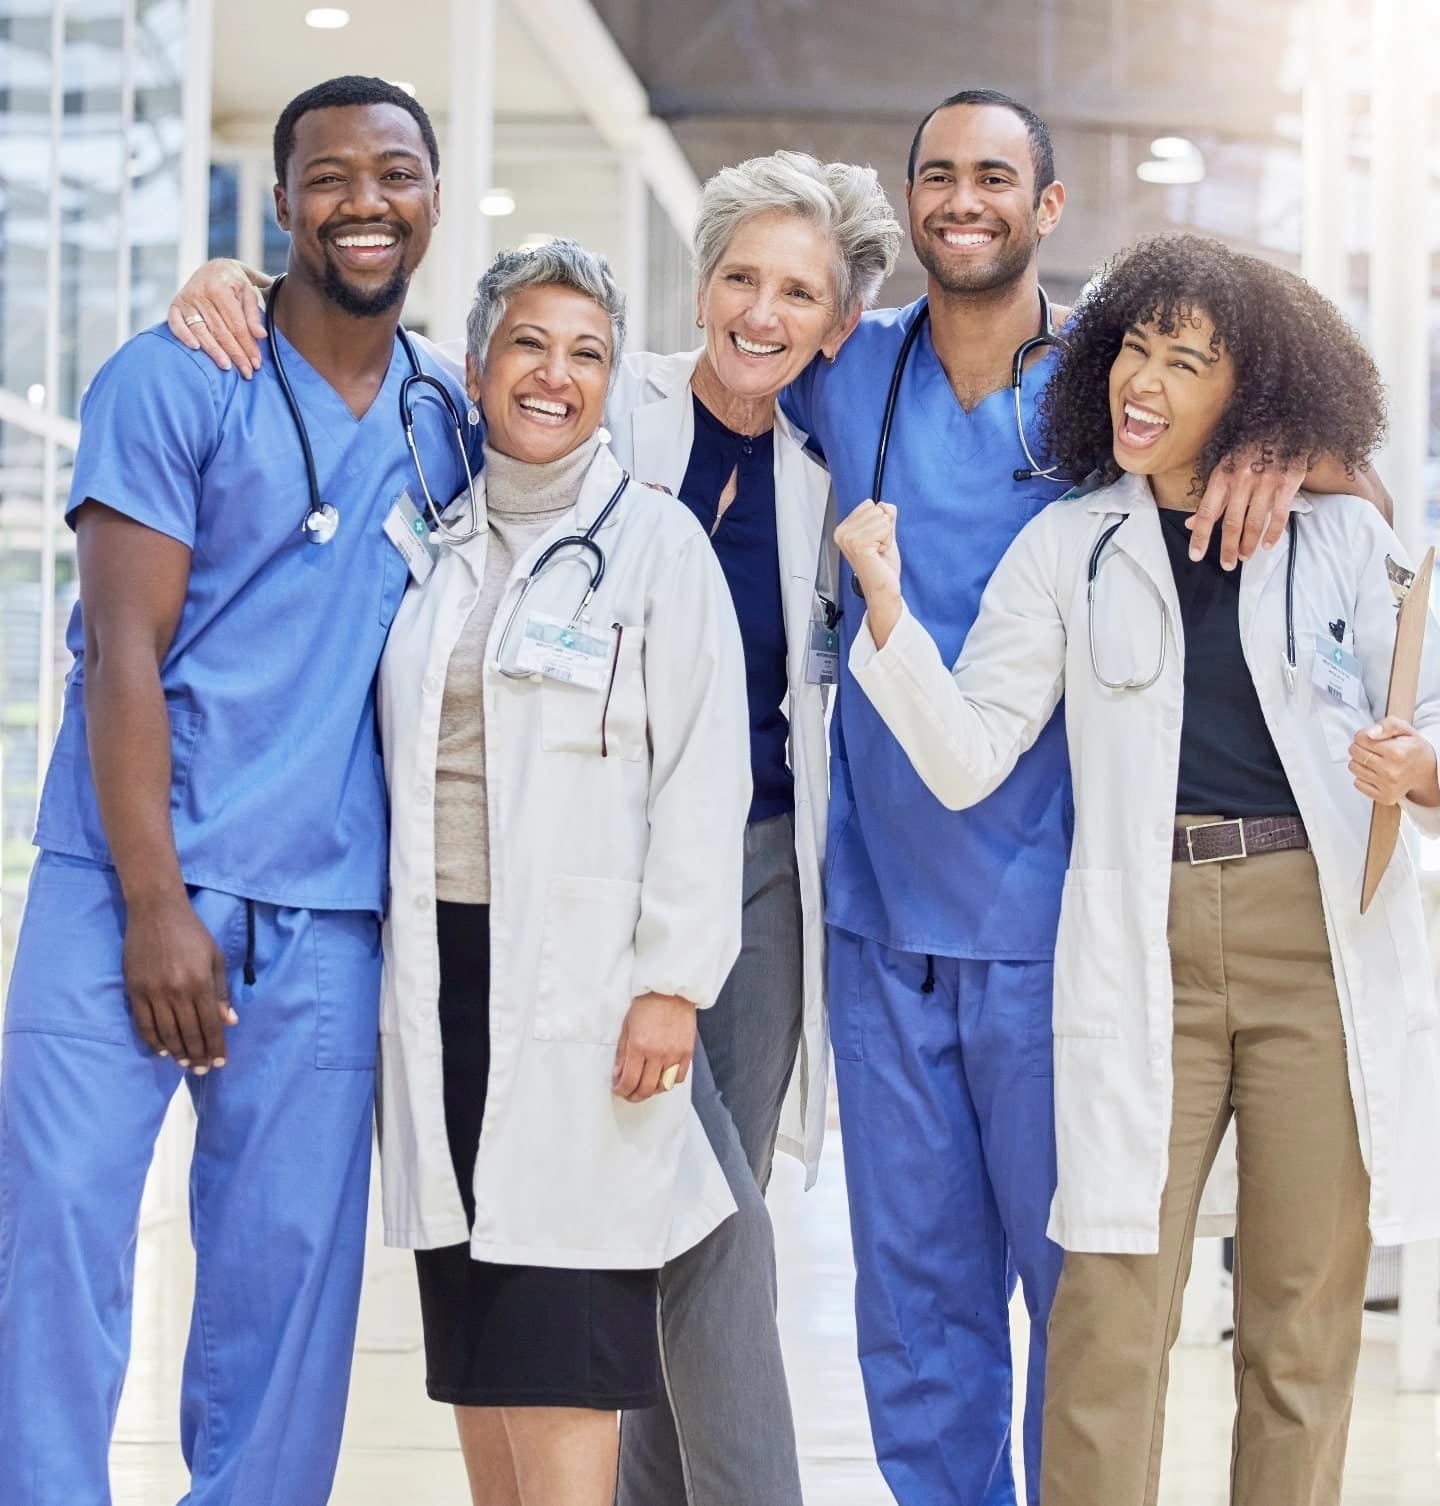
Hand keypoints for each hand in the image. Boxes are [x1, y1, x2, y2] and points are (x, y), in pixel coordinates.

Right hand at [123, 892, 235, 1069]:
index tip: (220, 1062)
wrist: (156, 912)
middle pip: (189, 1033)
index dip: (216, 1046)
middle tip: (203, 1070)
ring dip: (177, 1052)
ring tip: (186, 1064)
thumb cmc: (192, 933)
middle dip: (198, 1055)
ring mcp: (153, 992)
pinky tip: (162, 1050)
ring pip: (166, 1033)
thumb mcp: (215, 958)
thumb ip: (221, 992)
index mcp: (200, 983)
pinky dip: (153, 1041)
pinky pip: (144, 1024)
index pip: (210, 1025)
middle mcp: (176, 992)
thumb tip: (230, 1022)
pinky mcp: (135, 990)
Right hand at [167, 259, 270, 378]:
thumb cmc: (235, 284)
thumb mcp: (249, 292)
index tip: (256, 363)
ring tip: (226, 367)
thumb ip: (254, 314)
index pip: (236, 325)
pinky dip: (183, 336)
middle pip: (220, 331)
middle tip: (246, 372)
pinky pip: (176, 323)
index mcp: (221, 288)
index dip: (247, 346)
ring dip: (213, 351)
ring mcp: (186, 299)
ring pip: (201, 331)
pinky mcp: (175, 305)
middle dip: (235, 354)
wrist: (214, 268)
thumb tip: (261, 336)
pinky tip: (195, 349)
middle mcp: (201, 293)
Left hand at [612, 992, 696, 1102]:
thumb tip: (618, 1074)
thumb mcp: (627, 1027)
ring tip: (644, 1087)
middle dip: (634, 1096)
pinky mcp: (687, 1053)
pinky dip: (669, 1082)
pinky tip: (661, 1078)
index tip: (618, 1090)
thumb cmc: (647, 1005)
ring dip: (651, 1091)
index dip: (621, 1090)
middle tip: (629, 1094)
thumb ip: (622, 1053)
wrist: (671, 991)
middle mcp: (658, 1053)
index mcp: (639, 1046)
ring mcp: (674, 1054)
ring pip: (663, 1087)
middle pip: (645, 1089)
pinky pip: (678, 1078)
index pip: (629, 1081)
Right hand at [835, 499, 902, 645]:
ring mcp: (849, 539)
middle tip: (877, 549)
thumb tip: (885, 504)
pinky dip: (887, 541)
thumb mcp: (885, 535)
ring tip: (877, 552)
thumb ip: (885, 518)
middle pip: (875, 509)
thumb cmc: (881, 567)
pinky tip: (878, 554)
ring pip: (881, 518)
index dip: (879, 523)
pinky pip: (884, 528)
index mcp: (843, 529)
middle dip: (884, 529)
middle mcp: (842, 533)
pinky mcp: (859, 545)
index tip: (874, 542)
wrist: (883, 589)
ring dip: (886, 536)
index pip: (869, 505)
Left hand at [1186, 446, 1307, 568]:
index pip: (1207, 512)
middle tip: (1227, 565)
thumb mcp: (1224, 469)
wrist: (1282, 423)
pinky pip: (1279, 515)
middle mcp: (1242, 480)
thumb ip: (1211, 498)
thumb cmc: (1248, 450)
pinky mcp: (1288, 482)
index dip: (1200, 536)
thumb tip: (1191, 523)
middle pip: (1232, 522)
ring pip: (1255, 522)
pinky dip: (1273, 534)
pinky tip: (1268, 545)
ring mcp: (1266, 481)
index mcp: (1222, 476)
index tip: (1196, 555)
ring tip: (1244, 556)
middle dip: (1228, 548)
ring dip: (1248, 544)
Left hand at [1349, 717, 1439, 806]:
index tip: (1370, 737)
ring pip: (1353, 767)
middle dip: (1359, 747)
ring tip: (1373, 760)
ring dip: (1359, 761)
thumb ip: (1388, 725)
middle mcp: (1391, 771)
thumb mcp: (1406, 730)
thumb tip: (1370, 733)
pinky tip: (1375, 773)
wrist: (1426, 773)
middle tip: (1371, 748)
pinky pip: (1358, 783)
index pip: (1361, 738)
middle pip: (1355, 752)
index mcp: (1397, 753)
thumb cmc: (1413, 750)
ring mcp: (1387, 786)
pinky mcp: (1384, 797)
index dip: (1362, 735)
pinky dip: (1362, 777)